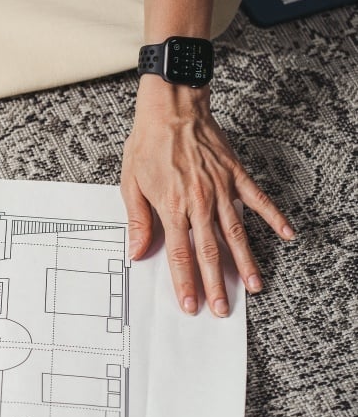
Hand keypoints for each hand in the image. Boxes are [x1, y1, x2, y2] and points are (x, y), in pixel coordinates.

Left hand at [121, 77, 294, 316]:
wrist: (171, 107)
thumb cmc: (148, 143)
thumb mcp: (130, 183)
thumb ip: (137, 220)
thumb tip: (137, 251)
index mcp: (171, 207)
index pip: (180, 254)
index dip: (185, 282)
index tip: (191, 304)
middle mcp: (199, 202)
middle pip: (210, 252)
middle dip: (216, 284)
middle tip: (222, 309)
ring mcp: (221, 188)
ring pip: (236, 233)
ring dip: (246, 262)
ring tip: (255, 286)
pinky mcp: (235, 174)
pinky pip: (258, 200)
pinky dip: (274, 217)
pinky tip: (287, 234)